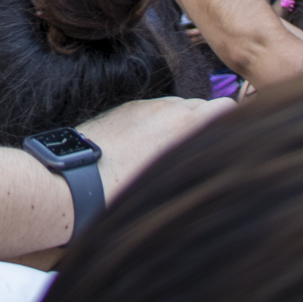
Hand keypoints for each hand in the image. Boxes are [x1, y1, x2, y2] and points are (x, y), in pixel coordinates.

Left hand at [79, 96, 234, 198]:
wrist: (72, 184)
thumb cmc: (122, 194)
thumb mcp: (170, 185)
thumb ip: (198, 167)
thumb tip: (215, 164)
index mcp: (184, 124)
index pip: (225, 108)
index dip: (230, 125)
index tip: (229, 143)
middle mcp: (166, 108)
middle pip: (201, 106)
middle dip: (205, 124)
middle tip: (199, 152)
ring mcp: (142, 106)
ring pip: (175, 107)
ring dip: (180, 122)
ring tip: (171, 153)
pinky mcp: (123, 110)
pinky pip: (151, 110)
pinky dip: (156, 123)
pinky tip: (146, 148)